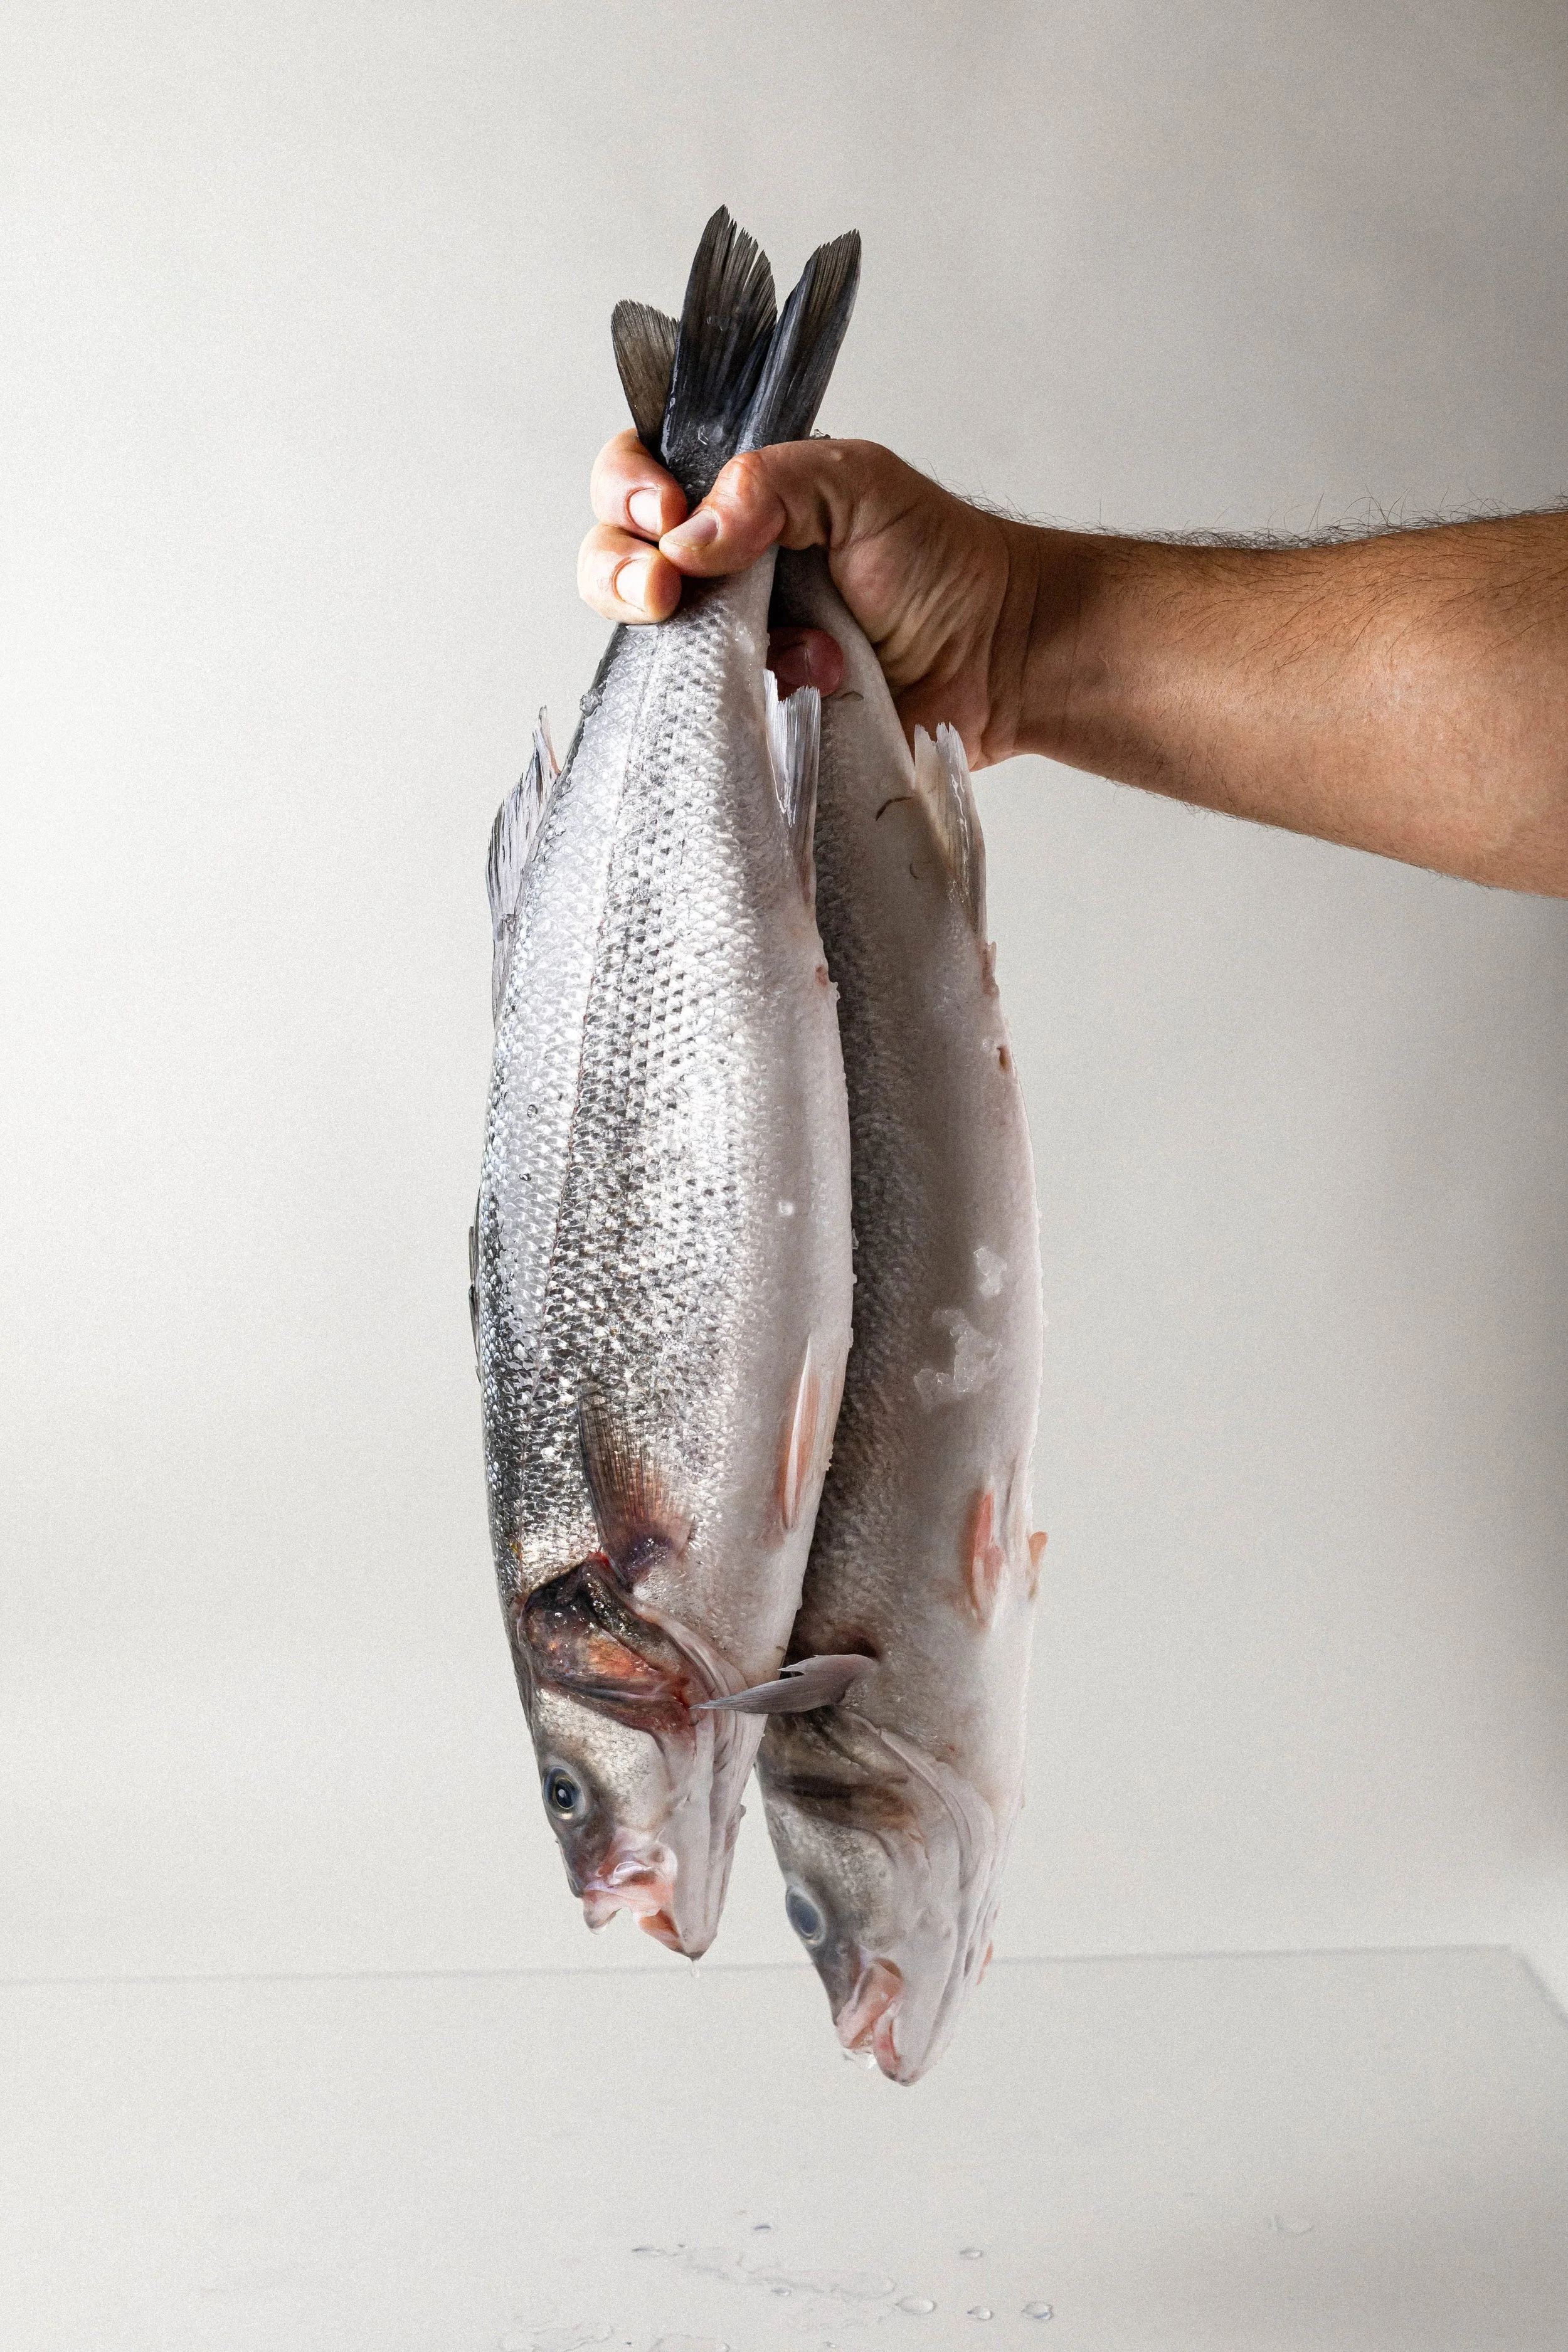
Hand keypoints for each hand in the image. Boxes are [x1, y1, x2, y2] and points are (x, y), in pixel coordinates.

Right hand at [577, 432, 1042, 764]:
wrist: (996, 657)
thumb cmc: (940, 563)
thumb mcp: (858, 484)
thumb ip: (770, 485)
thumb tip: (686, 538)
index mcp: (734, 500)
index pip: (635, 479)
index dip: (628, 493)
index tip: (666, 516)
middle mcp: (717, 571)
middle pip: (613, 562)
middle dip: (618, 572)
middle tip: (663, 593)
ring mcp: (727, 646)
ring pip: (644, 646)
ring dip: (690, 644)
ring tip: (763, 648)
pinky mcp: (750, 712)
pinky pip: (698, 714)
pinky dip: (731, 703)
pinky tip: (795, 686)